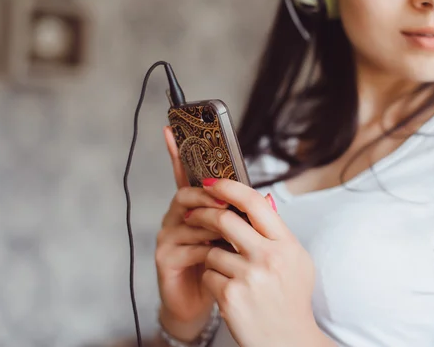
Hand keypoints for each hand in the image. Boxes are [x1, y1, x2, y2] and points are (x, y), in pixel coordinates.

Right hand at [155, 127, 225, 339]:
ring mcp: (168, 237)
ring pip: (191, 218)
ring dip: (214, 224)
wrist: (203, 304)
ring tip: (230, 235)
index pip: (184, 176)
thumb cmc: (220, 268)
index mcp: (193, 209)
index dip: (178, 153)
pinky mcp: (165, 258)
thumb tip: (268, 199)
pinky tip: (219, 257)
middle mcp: (176, 219)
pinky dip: (208, 248)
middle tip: (228, 202)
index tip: (170, 129)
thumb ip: (242, 218)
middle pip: (187, 193)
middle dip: (210, 196)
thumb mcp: (233, 240)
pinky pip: (189, 244)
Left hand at [188, 177, 324, 346]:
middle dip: (203, 214)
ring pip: (212, 250)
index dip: (230, 187)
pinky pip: (208, 274)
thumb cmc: (291, 299)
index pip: (255, 203)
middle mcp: (269, 257)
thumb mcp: (297, 261)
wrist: (288, 340)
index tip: (212, 182)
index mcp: (287, 244)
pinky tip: (227, 291)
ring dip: (212, 258)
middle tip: (191, 214)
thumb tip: (264, 199)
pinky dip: (212, 280)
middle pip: (225, 219)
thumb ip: (279, 232)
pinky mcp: (230, 296)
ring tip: (227, 272)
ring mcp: (249, 277)